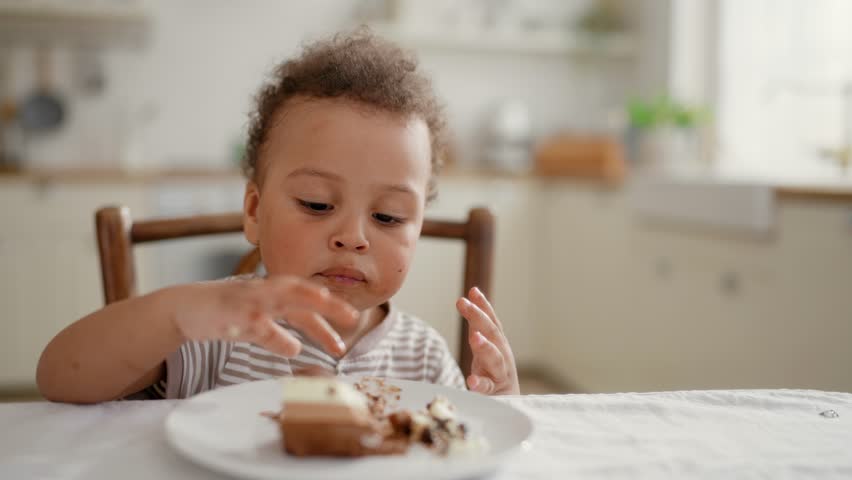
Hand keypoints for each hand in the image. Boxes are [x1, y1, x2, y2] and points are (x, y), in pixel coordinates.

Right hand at [170, 275, 358, 357]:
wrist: (183, 307)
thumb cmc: (223, 314)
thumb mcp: (255, 323)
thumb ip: (276, 332)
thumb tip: (297, 348)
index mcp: (271, 294)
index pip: (306, 302)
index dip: (330, 312)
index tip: (353, 323)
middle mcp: (263, 292)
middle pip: (300, 292)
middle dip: (327, 303)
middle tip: (352, 317)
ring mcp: (246, 301)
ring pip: (278, 297)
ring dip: (302, 300)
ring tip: (324, 302)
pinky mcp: (228, 314)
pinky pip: (252, 322)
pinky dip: (270, 333)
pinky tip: (289, 346)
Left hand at [456, 287, 518, 394]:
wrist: (510, 405)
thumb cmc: (494, 373)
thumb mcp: (485, 347)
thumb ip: (477, 327)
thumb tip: (467, 299)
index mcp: (498, 344)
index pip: (492, 321)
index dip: (484, 306)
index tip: (473, 291)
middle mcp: (502, 355)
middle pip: (492, 334)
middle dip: (478, 317)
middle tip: (463, 303)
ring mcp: (500, 374)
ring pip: (495, 359)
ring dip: (485, 346)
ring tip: (474, 337)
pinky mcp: (495, 394)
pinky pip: (488, 388)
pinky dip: (480, 383)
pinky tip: (471, 380)